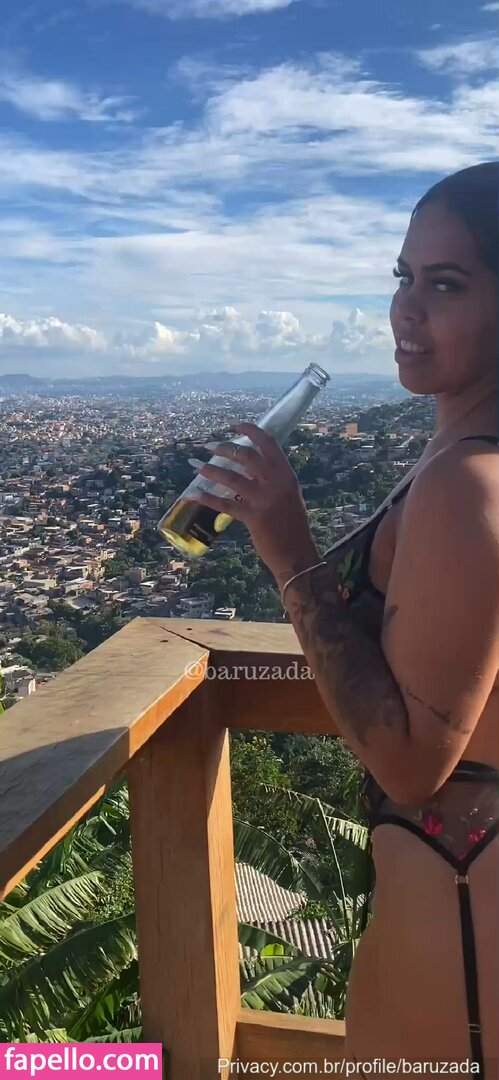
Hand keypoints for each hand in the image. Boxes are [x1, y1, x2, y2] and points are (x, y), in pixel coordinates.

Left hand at [185, 422, 319, 583]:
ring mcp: (265, 500)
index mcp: (287, 475)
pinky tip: (194, 494)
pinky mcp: (254, 518)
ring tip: (196, 465)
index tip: (235, 426)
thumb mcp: (289, 496)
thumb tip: (251, 466)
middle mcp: (277, 484)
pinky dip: (207, 498)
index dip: (251, 431)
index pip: (269, 444)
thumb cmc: (292, 526)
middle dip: (225, 448)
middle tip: (209, 446)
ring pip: (232, 478)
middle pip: (247, 456)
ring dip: (211, 469)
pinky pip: (226, 504)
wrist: (297, 554)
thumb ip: (274, 480)